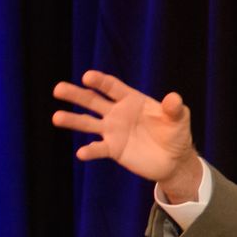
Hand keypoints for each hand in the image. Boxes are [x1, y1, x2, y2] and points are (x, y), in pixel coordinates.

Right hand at [51, 70, 203, 199]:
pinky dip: (90, 151)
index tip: (87, 76)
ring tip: (56, 117)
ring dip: (72, 120)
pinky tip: (82, 152)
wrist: (174, 160)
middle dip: (76, 94)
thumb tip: (173, 98)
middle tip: (58, 89)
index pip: (112, 87)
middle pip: (93, 101)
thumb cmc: (176, 133)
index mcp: (132, 100)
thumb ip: (174, 108)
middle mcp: (118, 113)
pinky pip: (98, 149)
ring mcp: (113, 131)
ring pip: (88, 123)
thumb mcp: (180, 119)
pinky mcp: (113, 150)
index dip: (100, 81)